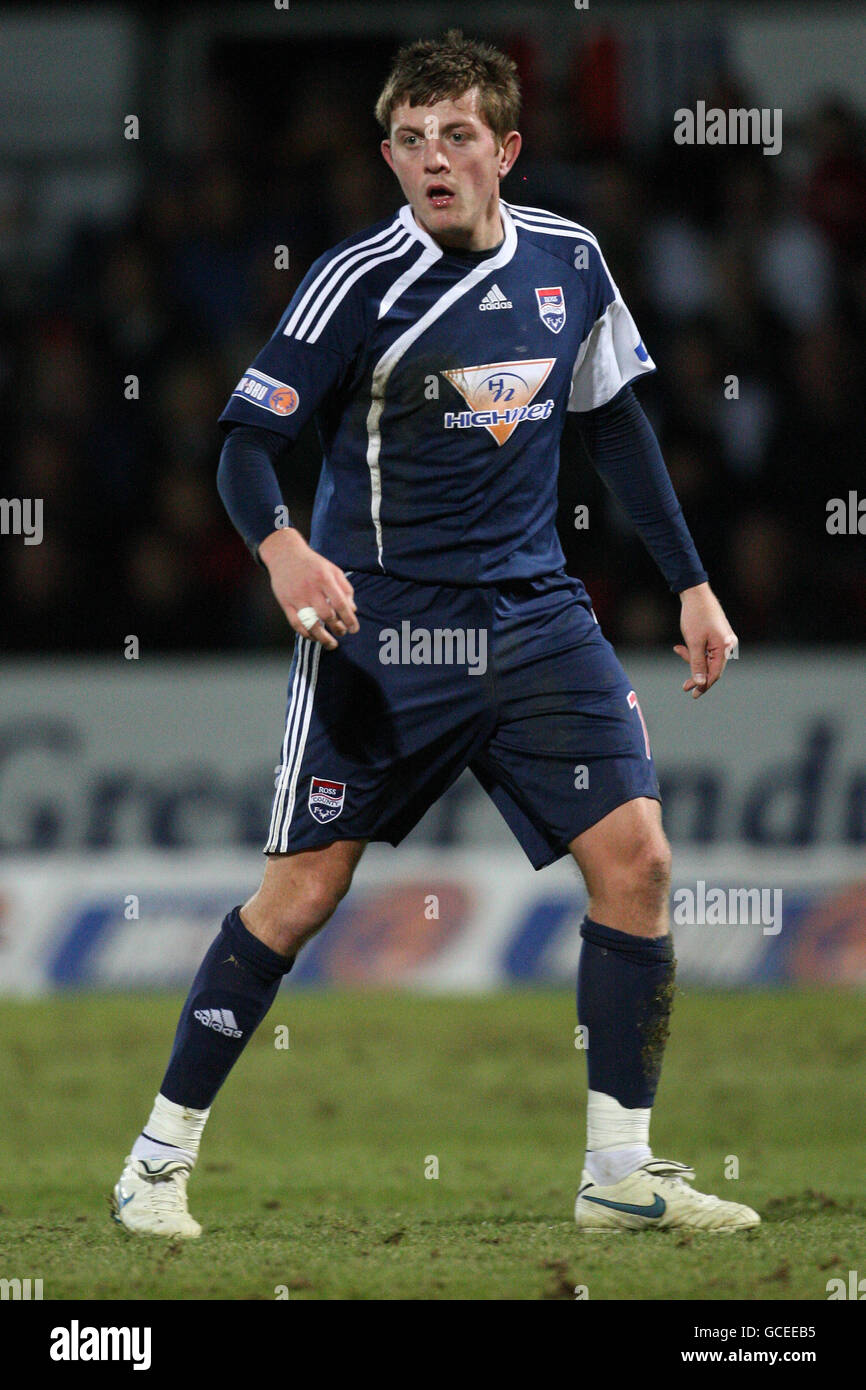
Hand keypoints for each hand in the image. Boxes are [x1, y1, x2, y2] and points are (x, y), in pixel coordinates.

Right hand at [258, 527, 358, 649]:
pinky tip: (314, 637)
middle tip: (342, 632)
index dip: (349, 619)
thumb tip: (353, 610)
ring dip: (323, 638)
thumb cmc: (312, 564)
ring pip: (311, 623)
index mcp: (324, 579)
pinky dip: (306, 634)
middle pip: (327, 615)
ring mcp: (296, 597)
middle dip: (337, 628)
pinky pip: (296, 624)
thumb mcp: (332, 570)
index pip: (340, 604)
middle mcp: (310, 589)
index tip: (354, 629)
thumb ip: (345, 589)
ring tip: (331, 644)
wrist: (284, 554)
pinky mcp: (285, 603)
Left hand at [674, 582, 737, 698]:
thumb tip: (700, 683)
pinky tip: (680, 647)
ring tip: (678, 649)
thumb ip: (697, 664)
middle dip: (697, 674)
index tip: (693, 694)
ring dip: (692, 659)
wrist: (695, 594)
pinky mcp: (718, 636)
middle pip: (712, 668)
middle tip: (684, 686)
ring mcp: (724, 640)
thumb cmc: (695, 616)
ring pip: (708, 659)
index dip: (704, 685)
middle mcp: (728, 645)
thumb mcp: (694, 643)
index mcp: (725, 647)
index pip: (715, 673)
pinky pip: (707, 650)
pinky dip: (695, 651)